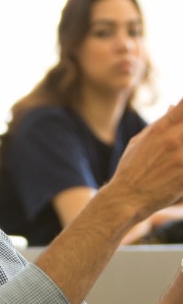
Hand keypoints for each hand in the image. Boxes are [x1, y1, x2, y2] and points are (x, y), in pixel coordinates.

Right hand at [108, 98, 182, 223]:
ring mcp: (181, 157)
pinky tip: (178, 166)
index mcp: (159, 129)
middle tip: (178, 144)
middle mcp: (172, 140)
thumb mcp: (138, 142)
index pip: (182, 106)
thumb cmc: (130, 169)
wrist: (127, 197)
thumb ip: (159, 124)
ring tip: (177, 154)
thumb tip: (173, 106)